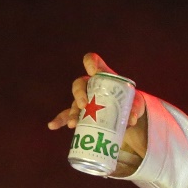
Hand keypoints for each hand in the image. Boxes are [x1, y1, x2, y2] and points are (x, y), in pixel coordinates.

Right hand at [47, 52, 149, 172]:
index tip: (92, 71)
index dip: (91, 63)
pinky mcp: (81, 114)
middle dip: (79, 94)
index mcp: (102, 75)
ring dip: (73, 113)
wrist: (126, 112)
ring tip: (73, 123)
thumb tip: (131, 120)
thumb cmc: (129, 100)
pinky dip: (60, 121)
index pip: (93, 61)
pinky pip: (67, 116)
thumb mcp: (135, 101)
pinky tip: (52, 126)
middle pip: (79, 84)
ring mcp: (84, 100)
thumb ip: (134, 107)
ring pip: (74, 103)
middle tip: (84, 105)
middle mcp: (90, 85)